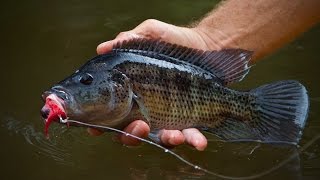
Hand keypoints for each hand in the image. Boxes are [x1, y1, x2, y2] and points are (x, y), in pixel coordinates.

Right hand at [91, 19, 219, 150]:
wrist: (207, 46)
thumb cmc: (174, 40)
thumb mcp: (150, 34)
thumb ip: (128, 40)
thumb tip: (102, 49)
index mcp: (129, 92)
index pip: (107, 113)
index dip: (98, 124)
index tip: (95, 129)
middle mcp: (144, 109)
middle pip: (129, 132)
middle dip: (131, 135)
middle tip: (140, 126)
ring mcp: (167, 117)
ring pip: (159, 139)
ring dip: (165, 140)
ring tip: (174, 135)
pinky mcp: (189, 121)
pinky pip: (190, 137)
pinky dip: (193, 141)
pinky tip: (199, 143)